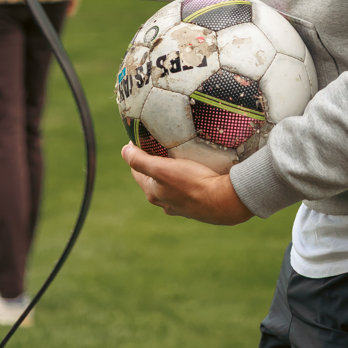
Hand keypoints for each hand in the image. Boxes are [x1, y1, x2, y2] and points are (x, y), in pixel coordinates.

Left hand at [123, 144, 251, 225]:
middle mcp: (164, 203)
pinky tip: (195, 176)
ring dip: (171, 174)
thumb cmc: (192, 182)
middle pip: (153, 179)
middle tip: (162, 147)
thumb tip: (124, 151)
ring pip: (170, 186)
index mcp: (152, 192)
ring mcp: (180, 207)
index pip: (136, 170)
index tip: (142, 140)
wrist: (223, 202)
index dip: (137, 154)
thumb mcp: (162, 168)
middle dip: (154, 163)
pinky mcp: (196, 207)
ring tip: (180, 159)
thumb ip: (140, 160)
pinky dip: (186, 183)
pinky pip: (186, 191)